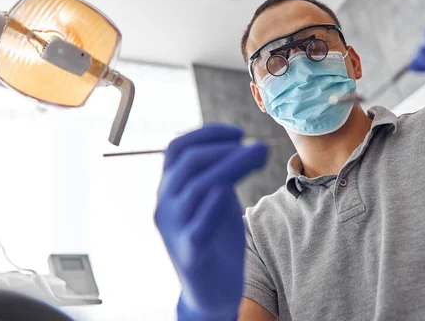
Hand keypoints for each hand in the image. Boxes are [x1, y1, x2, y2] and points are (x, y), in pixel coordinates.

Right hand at [154, 124, 267, 319]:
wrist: (209, 291)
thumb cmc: (214, 240)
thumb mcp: (214, 199)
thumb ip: (219, 174)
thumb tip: (245, 145)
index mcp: (168, 188)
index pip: (177, 147)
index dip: (207, 134)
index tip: (239, 133)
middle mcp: (165, 205)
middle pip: (190, 163)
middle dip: (227, 148)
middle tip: (259, 147)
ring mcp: (174, 229)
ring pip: (197, 187)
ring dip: (232, 166)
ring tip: (258, 159)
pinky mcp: (190, 253)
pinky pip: (198, 225)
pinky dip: (214, 205)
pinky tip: (231, 191)